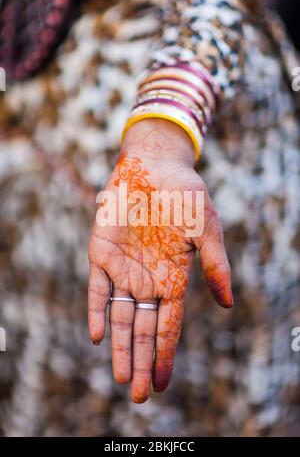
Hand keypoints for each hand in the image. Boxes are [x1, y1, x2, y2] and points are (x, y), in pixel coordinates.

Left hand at [88, 119, 232, 402]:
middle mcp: (148, 279)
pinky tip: (99, 336)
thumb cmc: (185, 195)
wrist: (153, 166)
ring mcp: (124, 269)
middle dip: (142, 361)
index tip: (163, 384)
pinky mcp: (102, 253)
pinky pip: (97, 289)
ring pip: (120, 317)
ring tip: (122, 378)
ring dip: (121, 347)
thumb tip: (228, 305)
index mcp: (174, 278)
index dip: (166, 355)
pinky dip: (97, 311)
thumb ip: (216, 266)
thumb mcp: (207, 229)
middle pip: (144, 330)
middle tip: (140, 396)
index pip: (169, 325)